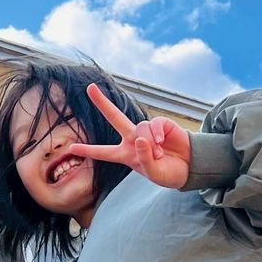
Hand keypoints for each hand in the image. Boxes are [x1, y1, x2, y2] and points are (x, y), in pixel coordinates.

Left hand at [68, 84, 189, 189]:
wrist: (189, 166)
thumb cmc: (168, 173)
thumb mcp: (154, 173)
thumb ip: (145, 159)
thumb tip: (140, 139)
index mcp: (126, 155)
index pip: (103, 153)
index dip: (88, 151)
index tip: (71, 148)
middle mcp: (133, 139)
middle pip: (115, 117)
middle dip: (102, 102)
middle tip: (90, 88)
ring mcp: (146, 130)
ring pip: (140, 128)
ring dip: (149, 143)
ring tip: (159, 155)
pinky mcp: (161, 123)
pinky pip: (153, 124)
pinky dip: (157, 134)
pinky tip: (162, 143)